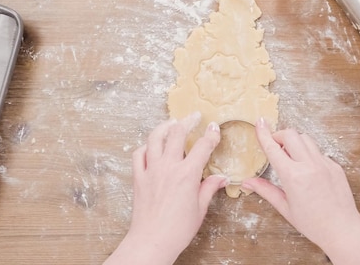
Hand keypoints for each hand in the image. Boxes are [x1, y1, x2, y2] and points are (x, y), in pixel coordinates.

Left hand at [104, 113, 227, 264]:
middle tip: (194, 117)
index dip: (211, 134)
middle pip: (177, 133)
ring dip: (165, 126)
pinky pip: (139, 154)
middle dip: (188, 121)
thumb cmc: (177, 230)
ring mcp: (151, 170)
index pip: (203, 146)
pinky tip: (152, 146)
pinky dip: (146, 146)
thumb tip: (221, 178)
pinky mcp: (139, 177)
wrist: (151, 241)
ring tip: (172, 122)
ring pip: (155, 137)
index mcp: (187, 174)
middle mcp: (168, 167)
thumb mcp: (200, 208)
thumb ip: (209, 188)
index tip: (214, 128)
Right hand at [242, 118, 359, 264]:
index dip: (263, 134)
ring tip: (290, 157)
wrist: (343, 230)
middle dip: (279, 136)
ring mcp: (325, 164)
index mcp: (293, 176)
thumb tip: (247, 182)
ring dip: (294, 142)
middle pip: (291, 134)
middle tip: (274, 146)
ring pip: (306, 139)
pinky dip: (308, 154)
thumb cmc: (314, 224)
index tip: (259, 123)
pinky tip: (307, 170)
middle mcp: (310, 165)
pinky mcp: (335, 166)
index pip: (273, 148)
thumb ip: (265, 190)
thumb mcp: (285, 208)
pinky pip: (318, 152)